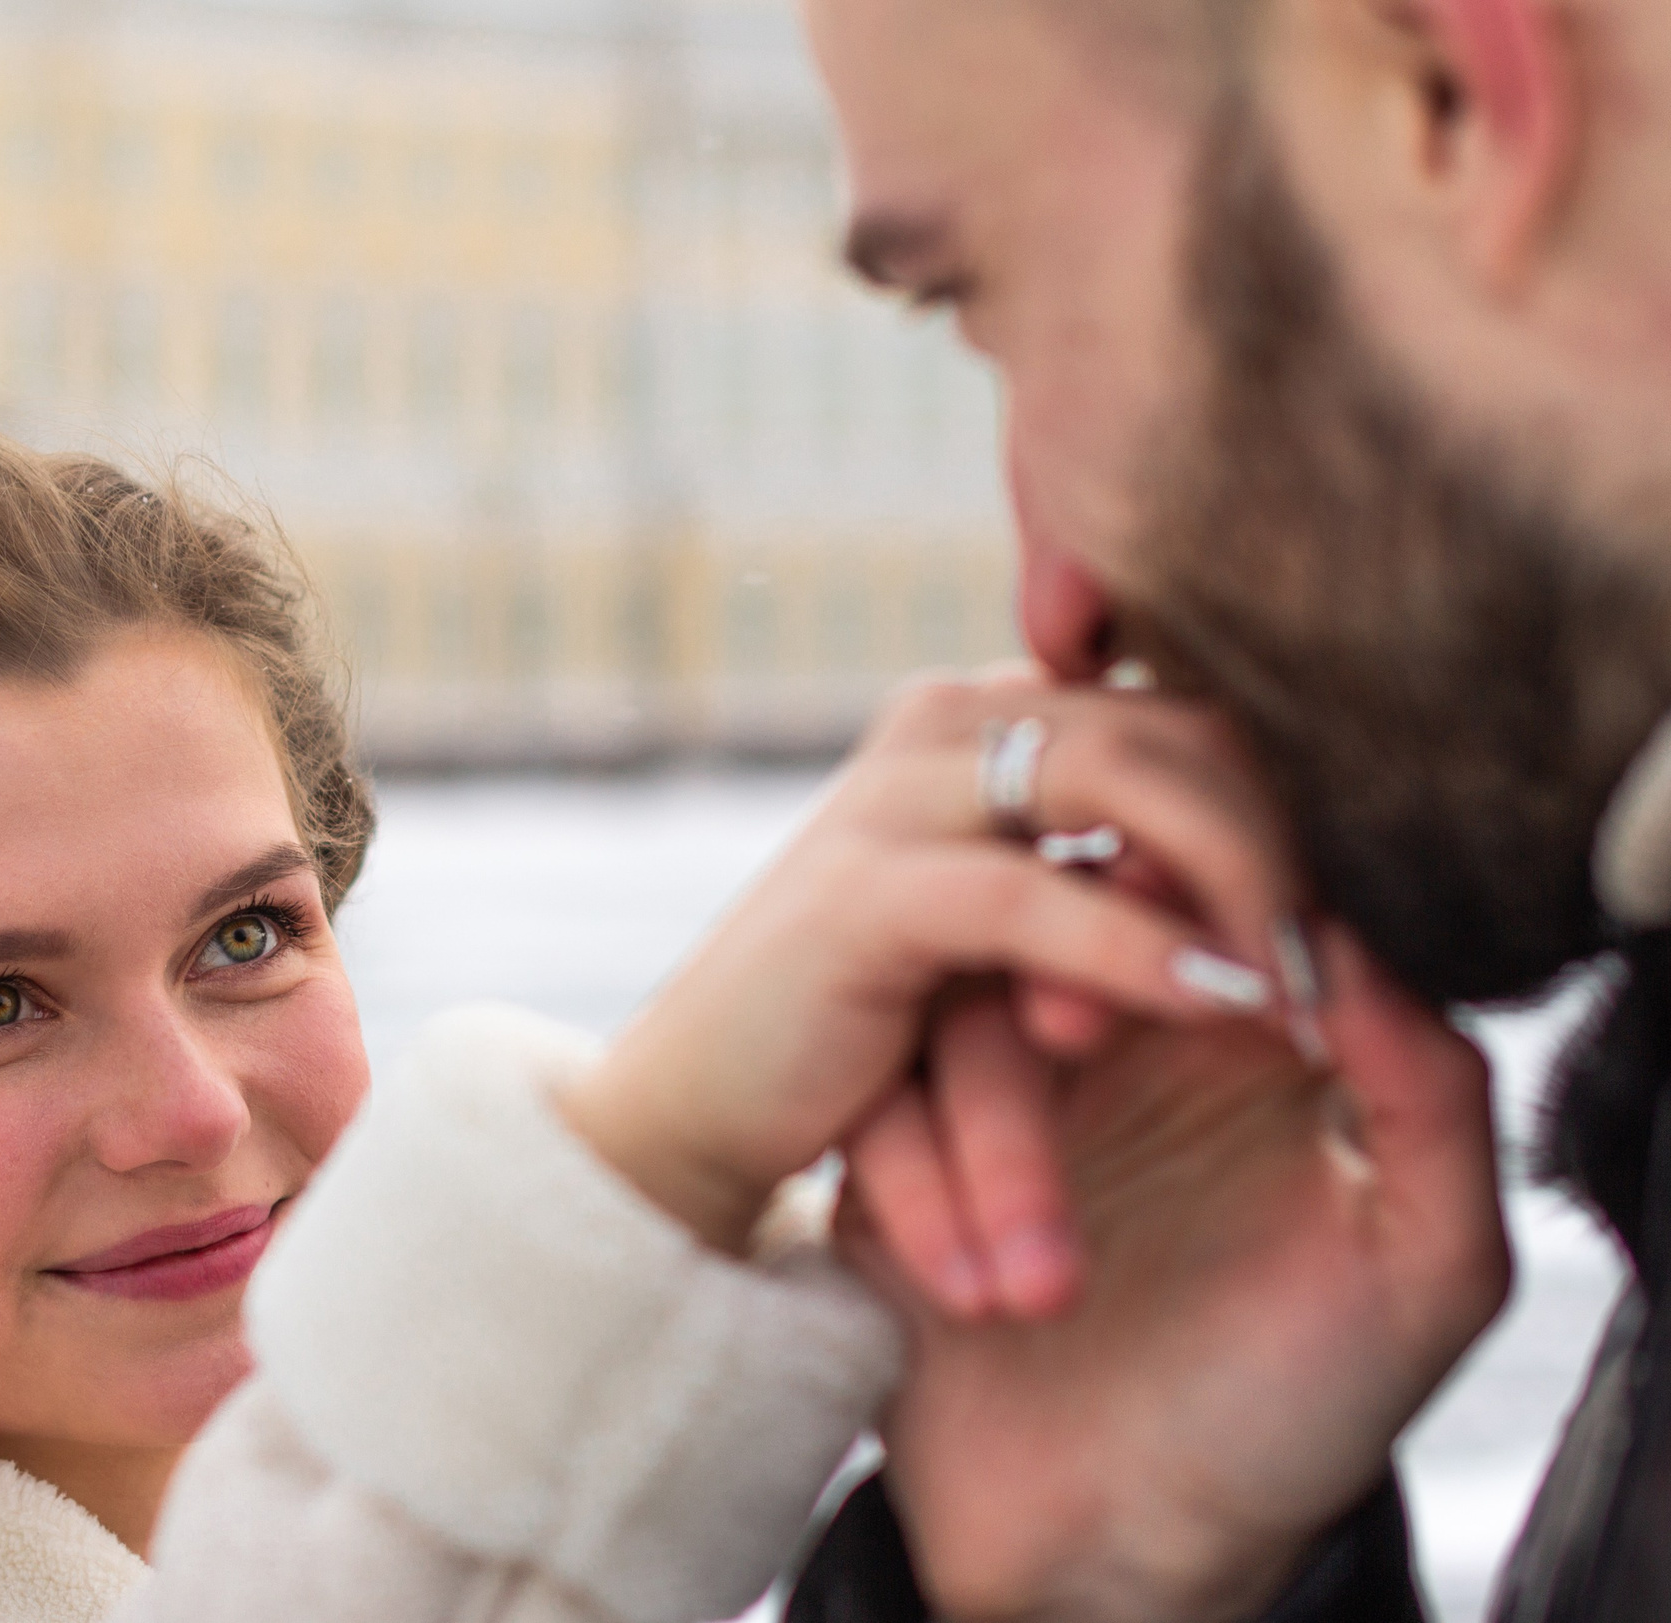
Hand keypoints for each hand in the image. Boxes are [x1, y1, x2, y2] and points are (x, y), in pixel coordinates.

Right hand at [556, 671, 1304, 1269]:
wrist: (700, 1120)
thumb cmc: (870, 1045)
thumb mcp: (1015, 951)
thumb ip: (1120, 880)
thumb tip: (1312, 891)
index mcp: (993, 722)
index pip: (1196, 711)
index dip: (1301, 800)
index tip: (1375, 924)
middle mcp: (951, 725)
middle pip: (1186, 725)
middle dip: (1292, 839)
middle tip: (1368, 964)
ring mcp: (900, 791)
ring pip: (1128, 776)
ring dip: (1244, 879)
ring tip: (1318, 993)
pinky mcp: (866, 892)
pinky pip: (1035, 896)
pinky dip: (1143, 949)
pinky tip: (1230, 1002)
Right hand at [841, 931, 1510, 1622]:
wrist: (1115, 1557)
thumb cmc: (1281, 1418)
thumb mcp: (1422, 1265)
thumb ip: (1431, 1094)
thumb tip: (1343, 943)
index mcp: (1231, 1034)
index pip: (1208, 879)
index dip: (1196, 889)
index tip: (1206, 981)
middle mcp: (1104, 1039)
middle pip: (1067, 913)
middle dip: (1071, 959)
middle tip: (1071, 1037)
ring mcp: (987, 1093)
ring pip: (963, 1017)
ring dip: (994, 1137)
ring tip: (1048, 1295)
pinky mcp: (887, 1157)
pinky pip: (880, 1114)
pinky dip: (927, 1196)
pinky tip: (981, 1298)